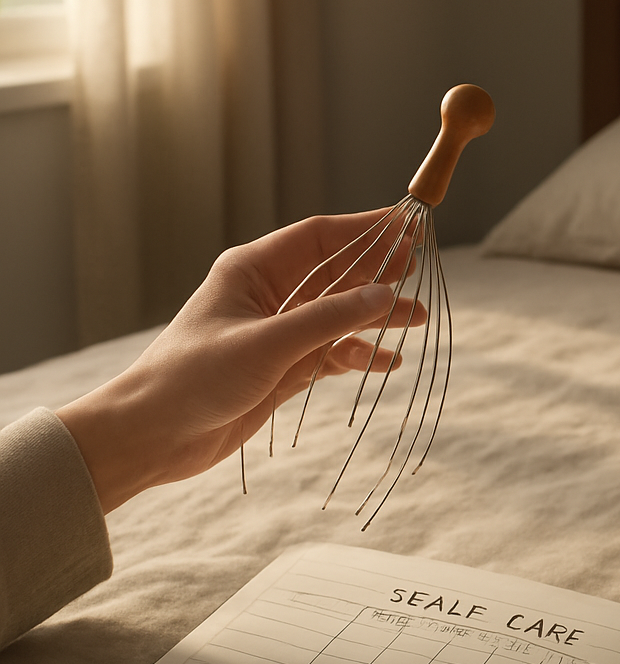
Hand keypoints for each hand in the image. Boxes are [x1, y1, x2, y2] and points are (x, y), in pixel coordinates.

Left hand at [57, 211, 425, 512]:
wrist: (154, 435)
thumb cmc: (194, 378)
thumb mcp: (266, 343)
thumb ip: (328, 320)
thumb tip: (385, 296)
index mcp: (252, 270)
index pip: (319, 237)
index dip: (365, 230)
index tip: (407, 227)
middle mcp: (267, 296)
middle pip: (334, 274)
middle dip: (377, 271)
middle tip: (420, 267)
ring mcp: (276, 334)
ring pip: (338, 316)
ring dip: (375, 317)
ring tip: (418, 318)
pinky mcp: (282, 369)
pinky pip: (331, 353)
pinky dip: (359, 355)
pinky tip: (387, 361)